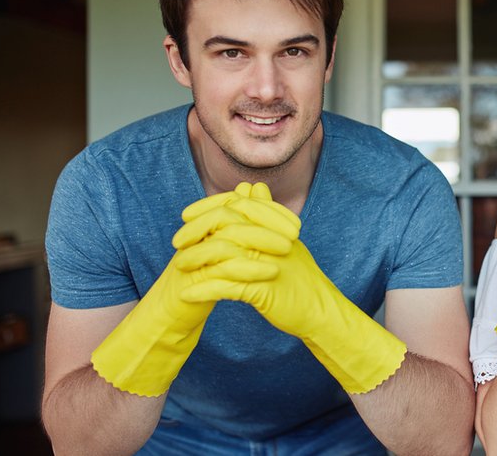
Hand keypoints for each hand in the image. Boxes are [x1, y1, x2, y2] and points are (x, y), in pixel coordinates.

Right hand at [91, 183, 287, 396]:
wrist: (173, 313)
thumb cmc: (202, 282)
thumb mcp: (229, 258)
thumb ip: (243, 236)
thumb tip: (261, 219)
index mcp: (206, 225)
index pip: (238, 204)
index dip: (268, 211)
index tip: (296, 223)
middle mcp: (198, 235)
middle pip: (232, 214)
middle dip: (267, 222)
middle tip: (296, 233)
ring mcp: (193, 254)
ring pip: (227, 238)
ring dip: (260, 242)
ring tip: (287, 250)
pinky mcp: (192, 277)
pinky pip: (221, 268)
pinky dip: (247, 269)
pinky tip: (270, 273)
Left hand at [176, 182, 407, 393]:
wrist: (320, 310)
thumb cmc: (299, 278)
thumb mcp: (285, 241)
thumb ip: (267, 214)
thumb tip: (253, 187)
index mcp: (276, 226)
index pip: (238, 205)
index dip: (209, 207)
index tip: (186, 216)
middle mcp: (273, 240)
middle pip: (227, 225)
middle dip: (197, 231)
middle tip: (176, 242)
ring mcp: (269, 264)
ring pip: (223, 255)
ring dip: (196, 261)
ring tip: (178, 268)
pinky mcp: (264, 291)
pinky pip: (227, 287)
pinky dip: (205, 290)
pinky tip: (188, 294)